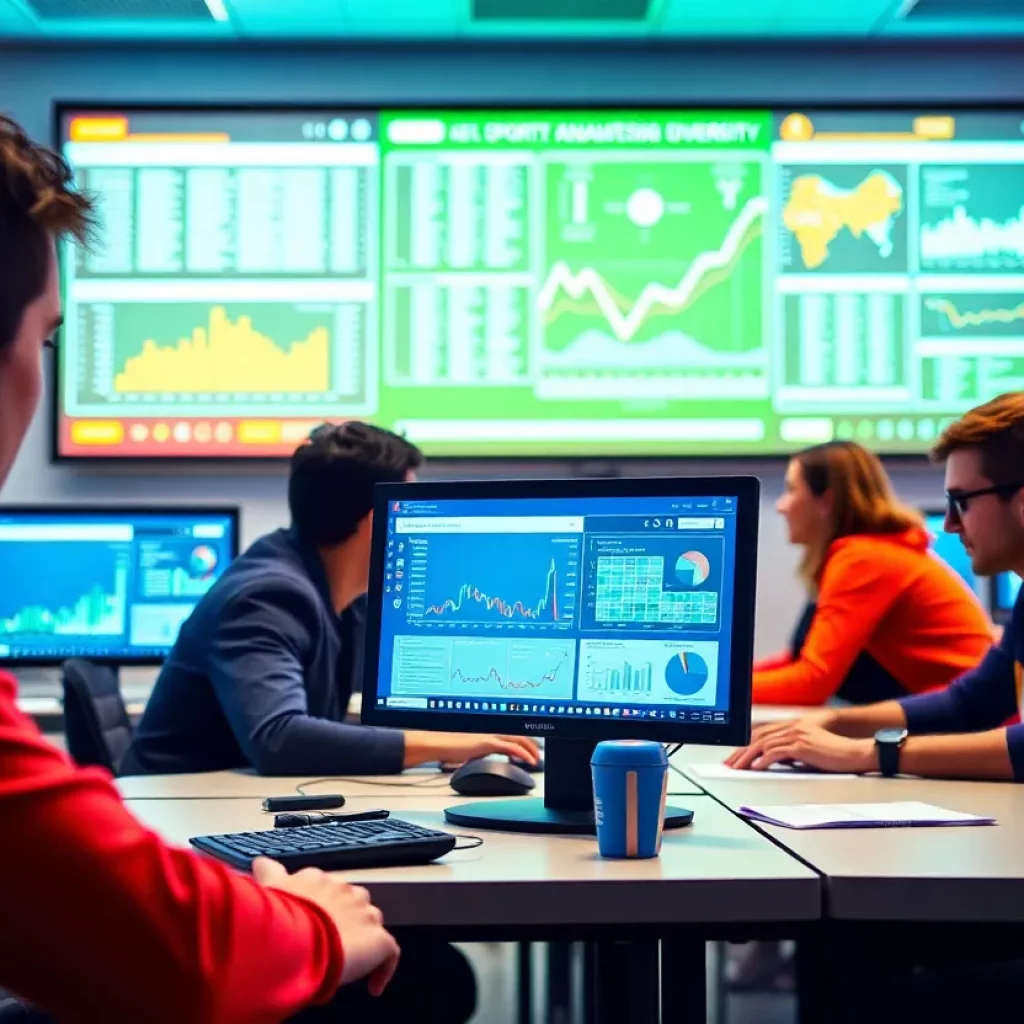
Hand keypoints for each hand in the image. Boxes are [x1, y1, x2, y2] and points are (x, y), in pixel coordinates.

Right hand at [252, 858, 399, 994]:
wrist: (300, 937)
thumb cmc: (282, 915)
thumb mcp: (270, 888)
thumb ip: (269, 873)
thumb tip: (261, 862)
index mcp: (320, 880)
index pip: (326, 886)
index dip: (322, 904)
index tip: (314, 920)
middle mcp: (345, 891)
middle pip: (352, 901)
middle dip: (345, 919)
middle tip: (330, 944)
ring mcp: (365, 913)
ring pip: (371, 921)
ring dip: (363, 938)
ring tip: (349, 959)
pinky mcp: (378, 938)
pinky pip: (389, 953)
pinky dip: (383, 968)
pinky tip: (372, 984)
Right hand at [404, 730, 540, 768]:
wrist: (439, 744)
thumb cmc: (451, 748)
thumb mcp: (472, 752)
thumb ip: (483, 754)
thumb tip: (490, 762)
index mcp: (490, 734)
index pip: (514, 736)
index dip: (526, 743)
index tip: (534, 752)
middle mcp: (493, 732)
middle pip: (520, 735)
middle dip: (533, 746)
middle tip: (539, 757)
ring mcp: (491, 736)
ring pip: (519, 739)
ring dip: (531, 750)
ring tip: (536, 760)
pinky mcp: (488, 743)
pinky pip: (510, 747)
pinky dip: (522, 754)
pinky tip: (528, 761)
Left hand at [726, 721, 875, 773]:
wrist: (854, 753)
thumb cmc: (834, 755)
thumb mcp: (807, 751)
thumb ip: (790, 752)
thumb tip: (771, 760)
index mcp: (793, 725)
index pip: (762, 732)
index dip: (746, 743)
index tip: (736, 755)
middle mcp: (793, 726)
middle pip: (759, 736)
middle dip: (741, 751)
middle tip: (730, 763)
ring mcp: (797, 734)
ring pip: (764, 744)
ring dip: (747, 757)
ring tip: (738, 768)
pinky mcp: (802, 745)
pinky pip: (776, 752)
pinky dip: (763, 760)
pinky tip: (756, 767)